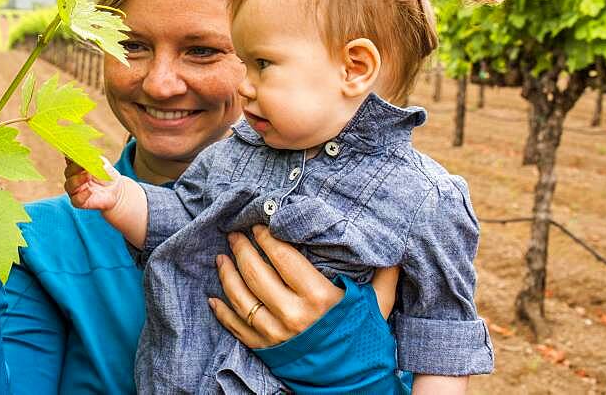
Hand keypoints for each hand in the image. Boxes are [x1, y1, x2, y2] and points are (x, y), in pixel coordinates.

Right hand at [63, 157, 122, 210]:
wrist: (115, 190)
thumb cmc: (107, 175)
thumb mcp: (103, 165)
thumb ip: (95, 161)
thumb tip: (89, 157)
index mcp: (76, 165)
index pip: (69, 159)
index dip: (69, 155)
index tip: (73, 152)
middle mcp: (72, 177)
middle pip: (68, 172)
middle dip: (75, 168)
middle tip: (85, 165)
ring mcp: (75, 190)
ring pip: (69, 185)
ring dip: (78, 180)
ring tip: (88, 176)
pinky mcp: (78, 202)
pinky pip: (76, 200)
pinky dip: (82, 195)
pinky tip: (90, 191)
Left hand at [208, 224, 399, 348]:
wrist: (355, 387)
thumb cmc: (365, 342)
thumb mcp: (378, 306)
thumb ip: (383, 275)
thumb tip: (391, 247)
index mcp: (319, 298)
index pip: (283, 257)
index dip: (267, 238)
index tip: (259, 225)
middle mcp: (292, 314)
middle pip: (257, 273)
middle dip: (243, 249)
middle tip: (235, 235)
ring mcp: (275, 334)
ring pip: (241, 297)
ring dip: (227, 275)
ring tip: (222, 258)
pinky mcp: (265, 350)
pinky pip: (236, 327)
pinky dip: (222, 311)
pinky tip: (214, 297)